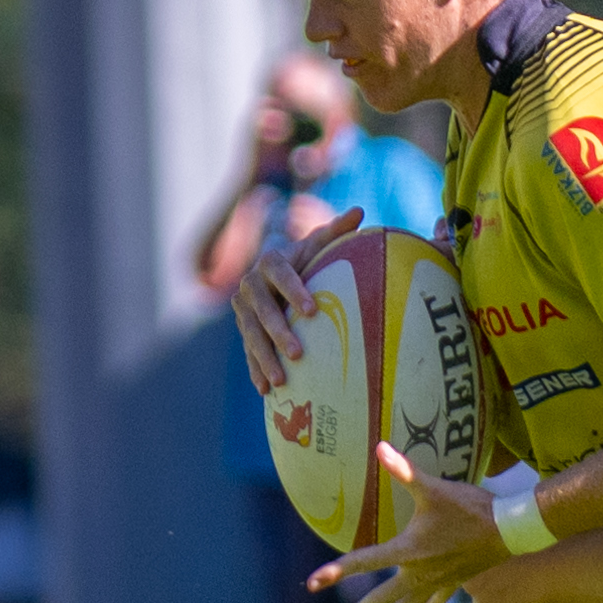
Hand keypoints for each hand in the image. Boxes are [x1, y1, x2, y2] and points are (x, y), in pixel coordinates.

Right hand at [230, 209, 366, 393]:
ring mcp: (243, 310)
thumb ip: (338, 231)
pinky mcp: (244, 329)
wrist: (281, 274)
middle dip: (277, 331)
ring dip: (263, 358)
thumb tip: (359, 211)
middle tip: (298, 353)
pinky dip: (256, 370)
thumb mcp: (322, 244)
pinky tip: (267, 392)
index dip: (293, 289)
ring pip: (251, 334)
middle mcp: (250, 285)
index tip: (311, 310)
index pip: (279, 274)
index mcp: (270, 262)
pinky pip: (247, 351)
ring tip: (280, 380)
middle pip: (261, 310)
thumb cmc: (312, 258)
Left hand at [316, 441, 505, 602]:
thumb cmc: (472, 508)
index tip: (312, 582)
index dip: (336, 571)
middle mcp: (420, 572)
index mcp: (409, 551)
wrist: (513, 529)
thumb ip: (405, 471)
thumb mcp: (435, 488)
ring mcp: (439, 580)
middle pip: (381, 600)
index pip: (365, 562)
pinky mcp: (457, 579)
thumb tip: (380, 447)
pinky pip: (437, 597)